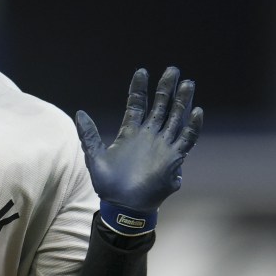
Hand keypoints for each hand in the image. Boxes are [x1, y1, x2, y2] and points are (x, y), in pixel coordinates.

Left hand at [75, 67, 202, 233]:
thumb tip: (79, 113)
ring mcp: (162, 146)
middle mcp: (148, 136)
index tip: (141, 71)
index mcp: (130, 132)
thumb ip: (88, 135)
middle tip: (172, 70)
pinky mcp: (173, 159)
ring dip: (181, 101)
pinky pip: (185, 140)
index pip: (137, 104)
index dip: (139, 88)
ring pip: (175, 118)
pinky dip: (192, 126)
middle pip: (160, 107)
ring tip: (187, 83)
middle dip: (165, 89)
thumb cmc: (108, 184)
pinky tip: (196, 111)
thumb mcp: (94, 156)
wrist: (123, 205)